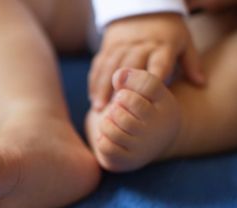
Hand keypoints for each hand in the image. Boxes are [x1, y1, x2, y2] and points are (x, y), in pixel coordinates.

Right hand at [89, 13, 204, 110]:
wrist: (145, 10)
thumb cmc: (168, 34)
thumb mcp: (185, 43)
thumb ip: (191, 63)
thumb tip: (200, 84)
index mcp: (163, 45)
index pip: (158, 64)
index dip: (151, 81)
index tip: (144, 101)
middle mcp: (141, 44)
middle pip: (129, 66)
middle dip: (121, 88)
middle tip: (116, 110)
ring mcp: (122, 44)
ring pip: (110, 66)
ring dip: (103, 88)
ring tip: (99, 109)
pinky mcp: (108, 45)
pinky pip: (99, 63)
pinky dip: (94, 81)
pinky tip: (92, 98)